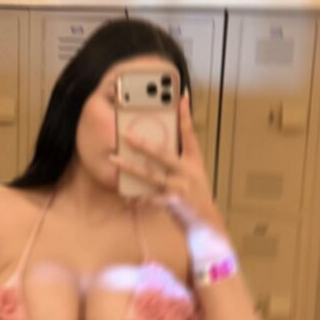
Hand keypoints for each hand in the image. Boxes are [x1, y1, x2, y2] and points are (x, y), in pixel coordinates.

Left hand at [109, 92, 221, 230]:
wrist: (205, 223)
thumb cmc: (194, 195)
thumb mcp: (192, 173)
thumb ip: (178, 159)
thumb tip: (155, 145)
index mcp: (193, 159)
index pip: (189, 133)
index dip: (185, 114)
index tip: (181, 96)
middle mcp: (187, 170)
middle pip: (163, 153)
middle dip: (143, 143)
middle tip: (126, 134)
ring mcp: (180, 186)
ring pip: (150, 175)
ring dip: (130, 167)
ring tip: (114, 160)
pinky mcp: (173, 202)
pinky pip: (149, 198)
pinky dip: (137, 197)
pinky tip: (125, 195)